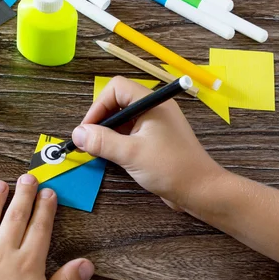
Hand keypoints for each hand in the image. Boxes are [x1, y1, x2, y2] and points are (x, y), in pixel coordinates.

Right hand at [72, 76, 224, 209]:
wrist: (201, 191)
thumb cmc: (171, 168)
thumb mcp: (131, 154)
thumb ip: (102, 142)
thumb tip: (77, 134)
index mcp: (152, 103)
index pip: (116, 89)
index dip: (98, 106)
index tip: (87, 129)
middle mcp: (154, 109)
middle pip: (117, 102)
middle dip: (100, 120)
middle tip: (88, 141)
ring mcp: (156, 124)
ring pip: (122, 119)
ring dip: (107, 132)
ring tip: (96, 151)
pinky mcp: (156, 140)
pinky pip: (130, 133)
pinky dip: (117, 141)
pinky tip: (110, 156)